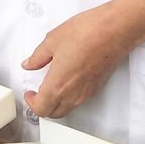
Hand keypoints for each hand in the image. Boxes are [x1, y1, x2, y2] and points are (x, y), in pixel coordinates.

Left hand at [21, 4, 133, 118]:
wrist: (115, 30)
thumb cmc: (88, 32)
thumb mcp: (53, 40)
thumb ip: (38, 56)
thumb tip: (30, 64)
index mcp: (58, 84)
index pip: (41, 108)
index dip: (31, 103)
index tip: (29, 93)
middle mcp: (73, 93)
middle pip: (54, 113)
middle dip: (42, 106)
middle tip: (37, 93)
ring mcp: (87, 92)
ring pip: (67, 108)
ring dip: (56, 102)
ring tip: (51, 85)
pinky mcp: (97, 86)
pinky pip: (79, 99)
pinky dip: (69, 96)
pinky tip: (67, 79)